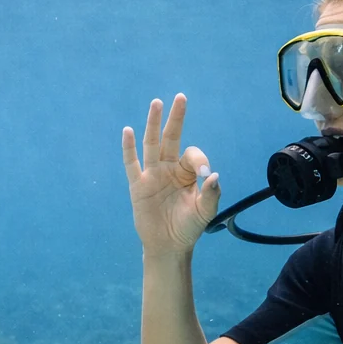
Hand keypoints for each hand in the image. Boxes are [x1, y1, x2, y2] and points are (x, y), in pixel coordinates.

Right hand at [122, 94, 219, 255]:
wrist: (168, 246)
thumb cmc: (188, 227)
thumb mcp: (204, 212)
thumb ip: (211, 194)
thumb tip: (214, 175)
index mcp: (187, 172)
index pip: (192, 155)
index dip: (200, 160)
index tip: (205, 174)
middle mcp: (169, 168)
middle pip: (171, 138)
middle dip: (176, 118)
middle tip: (180, 97)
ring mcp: (152, 175)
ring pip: (152, 144)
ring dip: (153, 124)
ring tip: (156, 103)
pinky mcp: (138, 185)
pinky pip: (132, 164)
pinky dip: (129, 148)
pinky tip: (128, 131)